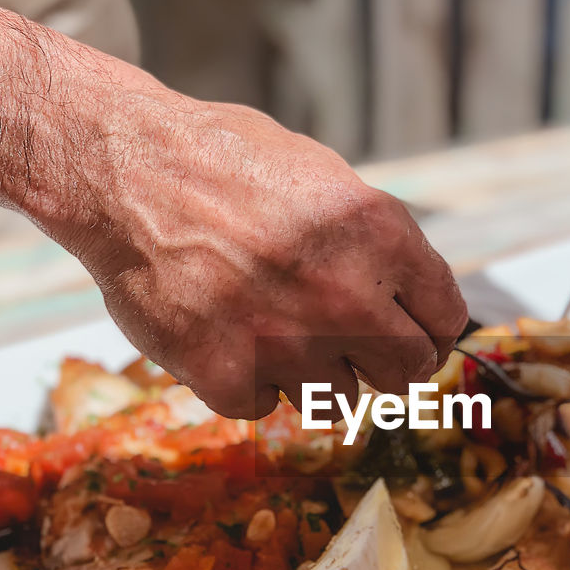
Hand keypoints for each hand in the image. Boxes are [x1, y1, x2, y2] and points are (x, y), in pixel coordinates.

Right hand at [75, 94, 466, 418]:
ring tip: (275, 330)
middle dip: (383, 362)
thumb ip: (375, 244)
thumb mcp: (324, 178)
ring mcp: (288, 344)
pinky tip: (225, 336)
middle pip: (406, 373)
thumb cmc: (222, 162)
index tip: (411, 333)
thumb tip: (409, 299)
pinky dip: (248, 381)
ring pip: (339, 400)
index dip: (429, 329)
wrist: (124, 170)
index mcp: (380, 237)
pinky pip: (266, 406)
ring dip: (315, 375)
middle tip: (350, 345)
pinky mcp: (229, 377)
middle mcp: (346, 297)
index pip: (445, 320)